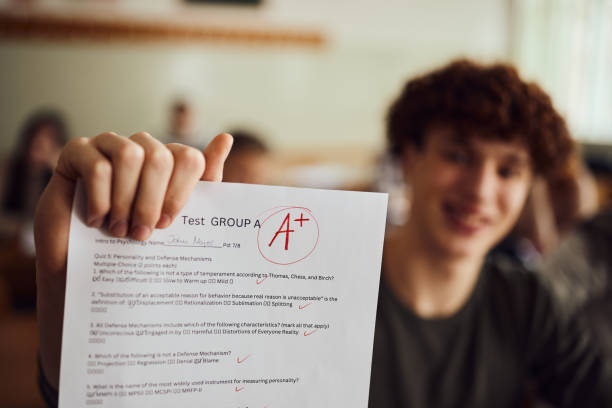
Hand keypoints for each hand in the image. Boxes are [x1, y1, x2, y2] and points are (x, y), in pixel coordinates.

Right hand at [34, 131, 232, 388]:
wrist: (86, 263)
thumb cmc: (136, 238)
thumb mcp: (178, 218)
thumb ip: (205, 181)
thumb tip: (225, 138)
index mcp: (169, 160)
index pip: (189, 159)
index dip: (179, 194)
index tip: (167, 224)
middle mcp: (141, 146)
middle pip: (161, 157)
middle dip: (152, 201)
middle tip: (141, 233)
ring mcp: (108, 145)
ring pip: (130, 155)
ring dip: (125, 200)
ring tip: (118, 229)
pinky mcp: (76, 152)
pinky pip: (96, 165)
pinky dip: (100, 199)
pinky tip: (95, 220)